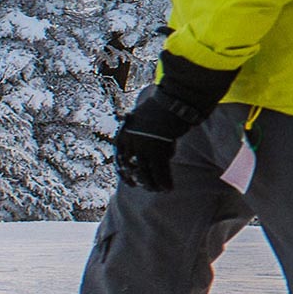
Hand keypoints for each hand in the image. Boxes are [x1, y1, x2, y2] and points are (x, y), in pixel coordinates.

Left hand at [112, 53, 235, 192]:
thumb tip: (145, 146)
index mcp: (124, 134)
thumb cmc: (161, 108)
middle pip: (133, 167)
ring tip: (159, 190)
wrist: (172, 102)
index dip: (124, 173)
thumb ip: (140, 133)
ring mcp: (143, 147)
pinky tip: (169, 188)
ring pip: (145, 172)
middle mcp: (130, 142)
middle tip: (146, 188)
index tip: (130, 182)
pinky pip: (160, 171)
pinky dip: (164, 181)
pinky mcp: (157, 150)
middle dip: (140, 180)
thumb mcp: (142, 119)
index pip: (120, 158)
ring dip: (153, 184)